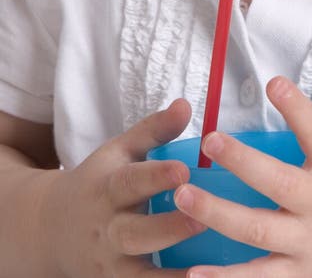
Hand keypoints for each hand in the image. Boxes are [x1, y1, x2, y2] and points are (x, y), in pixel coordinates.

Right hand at [41, 99, 205, 276]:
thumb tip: (185, 104)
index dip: (156, 176)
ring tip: (206, 270)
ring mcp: (111, 265)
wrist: (52, 230)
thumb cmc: (101, 183)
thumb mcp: (120, 152)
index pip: (131, 181)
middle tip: (202, 218)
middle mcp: (107, 229)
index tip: (184, 169)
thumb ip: (153, 130)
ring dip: (171, 274)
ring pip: (139, 274)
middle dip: (167, 227)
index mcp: (108, 189)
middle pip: (135, 232)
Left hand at [173, 77, 311, 277]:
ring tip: (182, 197)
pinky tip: (193, 274)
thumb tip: (307, 107)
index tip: (274, 83)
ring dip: (217, 215)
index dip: (296, 106)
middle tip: (210, 140)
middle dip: (241, 161)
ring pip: (259, 232)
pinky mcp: (305, 273)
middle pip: (277, 182)